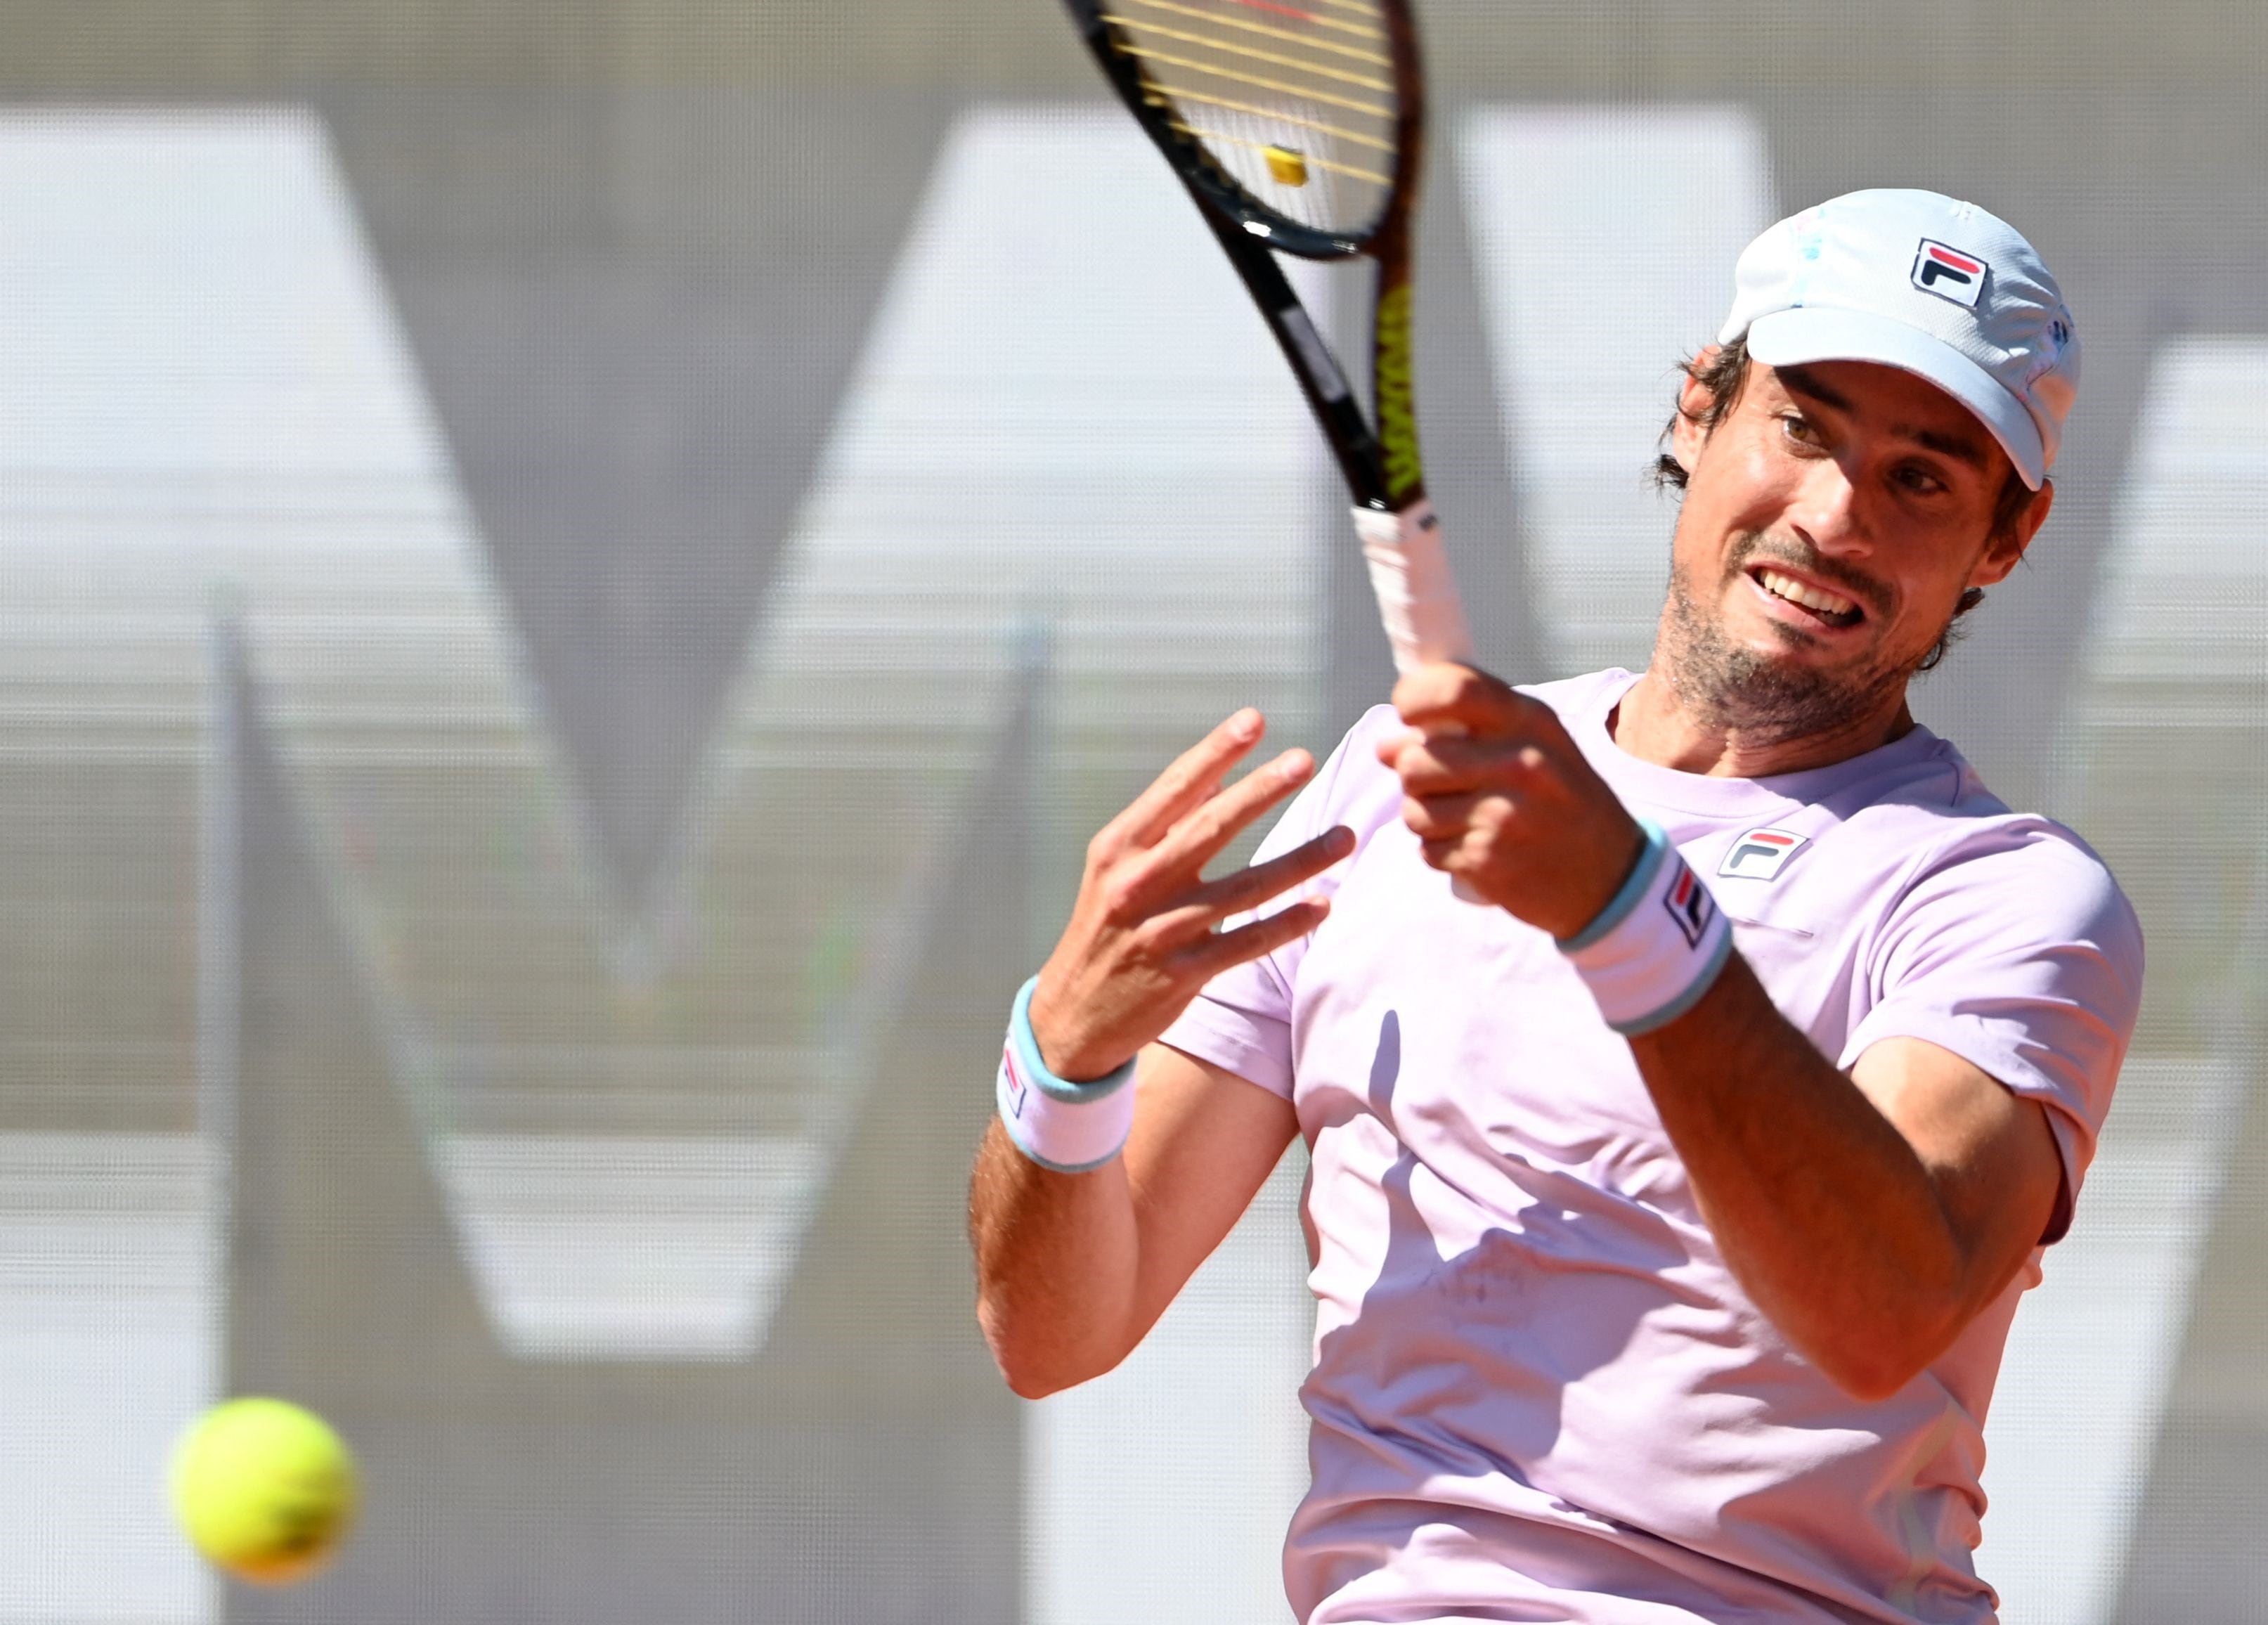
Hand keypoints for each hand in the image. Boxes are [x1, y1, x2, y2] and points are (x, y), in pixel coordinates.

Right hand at [1029, 709, 1353, 1079]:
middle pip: (1210, 828)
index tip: (1253, 720)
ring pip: (1244, 888)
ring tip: (1344, 837)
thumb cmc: (1103, 929)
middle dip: (1261, 791)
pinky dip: (1287, 923)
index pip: (1173, 790)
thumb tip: (1219, 777)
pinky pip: (1247, 942)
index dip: (1215, 753)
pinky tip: (1322, 905)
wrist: (1073, 1014)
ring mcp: (1163, 930)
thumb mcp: (1116, 868)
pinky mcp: (1185, 973)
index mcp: (1119, 849)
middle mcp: (1138, 884)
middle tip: (1303, 760)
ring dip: (1300, 861)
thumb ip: (1165, 824)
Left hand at [1377, 663, 1644, 938]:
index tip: (1408, 713)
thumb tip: (1386, 745)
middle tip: (1440, 784)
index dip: (1413, 698)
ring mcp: (1502, 815)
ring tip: (1462, 819)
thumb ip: (1466, 732)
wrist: (1611, 874)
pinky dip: (1441, 852)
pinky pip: (1428, 851)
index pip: (1453, 690)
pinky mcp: (1488, 861)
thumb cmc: (1562, 800)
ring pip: (1414, 809)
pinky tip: (1475, 848)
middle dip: (1414, 776)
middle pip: (1415, 760)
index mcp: (1529, 722)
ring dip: (1425, 817)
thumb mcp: (1534, 745)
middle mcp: (1518, 764)